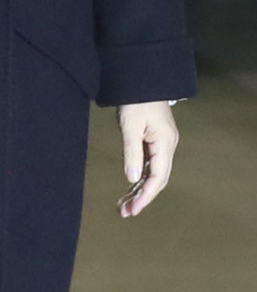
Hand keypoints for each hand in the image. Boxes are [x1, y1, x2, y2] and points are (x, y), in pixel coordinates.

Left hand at [115, 101, 178, 217]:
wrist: (142, 79)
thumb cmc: (136, 100)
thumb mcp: (130, 126)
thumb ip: (132, 152)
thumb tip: (131, 179)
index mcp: (165, 144)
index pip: (157, 178)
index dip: (146, 196)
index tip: (133, 210)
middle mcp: (168, 146)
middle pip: (157, 179)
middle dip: (142, 197)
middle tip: (124, 212)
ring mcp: (163, 143)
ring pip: (153, 173)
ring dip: (139, 188)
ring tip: (124, 205)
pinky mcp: (156, 140)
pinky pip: (149, 164)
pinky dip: (140, 176)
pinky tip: (131, 186)